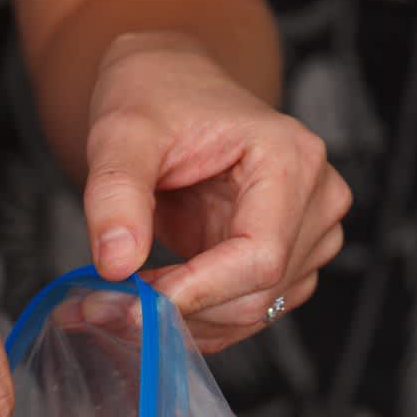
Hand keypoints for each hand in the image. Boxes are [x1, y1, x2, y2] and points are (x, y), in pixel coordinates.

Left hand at [85, 32, 351, 351]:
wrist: (169, 91)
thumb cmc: (157, 96)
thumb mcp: (122, 132)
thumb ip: (116, 194)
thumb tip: (116, 264)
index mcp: (291, 159)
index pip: (260, 256)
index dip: (198, 291)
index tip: (134, 304)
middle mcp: (315, 202)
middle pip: (256, 296)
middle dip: (177, 313)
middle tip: (101, 308)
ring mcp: (306, 239)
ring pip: (249, 316)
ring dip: (180, 325)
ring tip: (112, 303)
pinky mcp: (284, 265)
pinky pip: (240, 315)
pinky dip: (190, 320)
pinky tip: (145, 302)